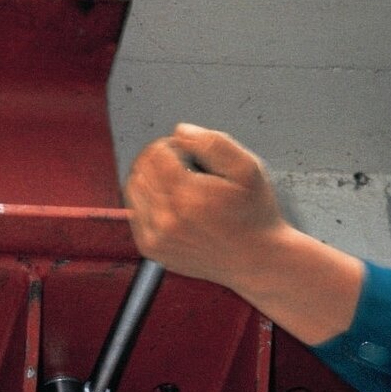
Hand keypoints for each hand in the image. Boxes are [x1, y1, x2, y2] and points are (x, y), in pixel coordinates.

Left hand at [123, 123, 366, 344]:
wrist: (256, 260)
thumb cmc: (254, 212)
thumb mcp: (247, 168)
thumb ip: (213, 142)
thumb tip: (179, 131)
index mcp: (189, 196)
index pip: (156, 152)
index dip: (173, 144)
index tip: (191, 152)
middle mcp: (167, 220)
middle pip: (142, 168)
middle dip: (160, 158)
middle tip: (185, 165)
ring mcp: (157, 237)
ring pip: (134, 188)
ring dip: (151, 177)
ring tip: (179, 182)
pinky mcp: (152, 249)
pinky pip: (135, 212)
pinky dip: (148, 201)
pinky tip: (172, 202)